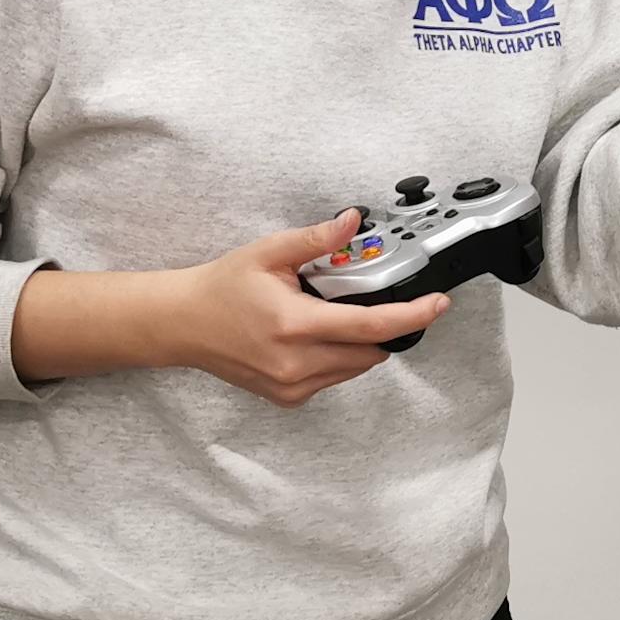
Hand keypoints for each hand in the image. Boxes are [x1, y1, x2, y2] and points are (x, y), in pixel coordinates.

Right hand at [160, 209, 449, 406]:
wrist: (182, 324)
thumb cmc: (222, 288)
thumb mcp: (269, 252)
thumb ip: (316, 239)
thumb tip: (354, 222)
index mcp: (294, 324)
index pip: (371, 326)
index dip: (412, 316)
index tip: (437, 305)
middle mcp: (295, 362)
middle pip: (371, 351)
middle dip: (383, 326)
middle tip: (368, 298)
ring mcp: (291, 385)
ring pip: (355, 368)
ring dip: (361, 344)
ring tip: (331, 315)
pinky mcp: (287, 397)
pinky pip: (334, 379)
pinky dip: (339, 358)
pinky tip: (316, 336)